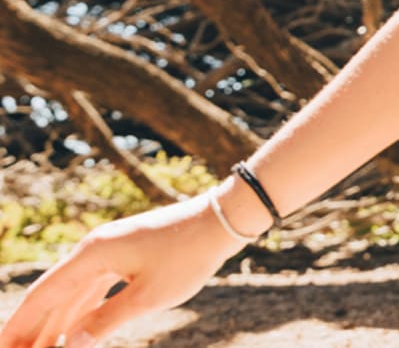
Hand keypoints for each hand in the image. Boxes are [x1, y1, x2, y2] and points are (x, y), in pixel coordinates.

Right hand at [0, 192, 244, 347]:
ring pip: (72, 293)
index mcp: (92, 255)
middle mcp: (93, 250)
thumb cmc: (188, 256)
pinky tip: (72, 334)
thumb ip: (106, 320)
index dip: (20, 326)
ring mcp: (108, 251)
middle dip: (32, 329)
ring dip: (55, 324)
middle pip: (52, 295)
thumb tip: (70, 344)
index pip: (43, 295)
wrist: (222, 219)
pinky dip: (80, 311)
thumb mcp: (148, 296)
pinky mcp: (124, 255)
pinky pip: (92, 288)